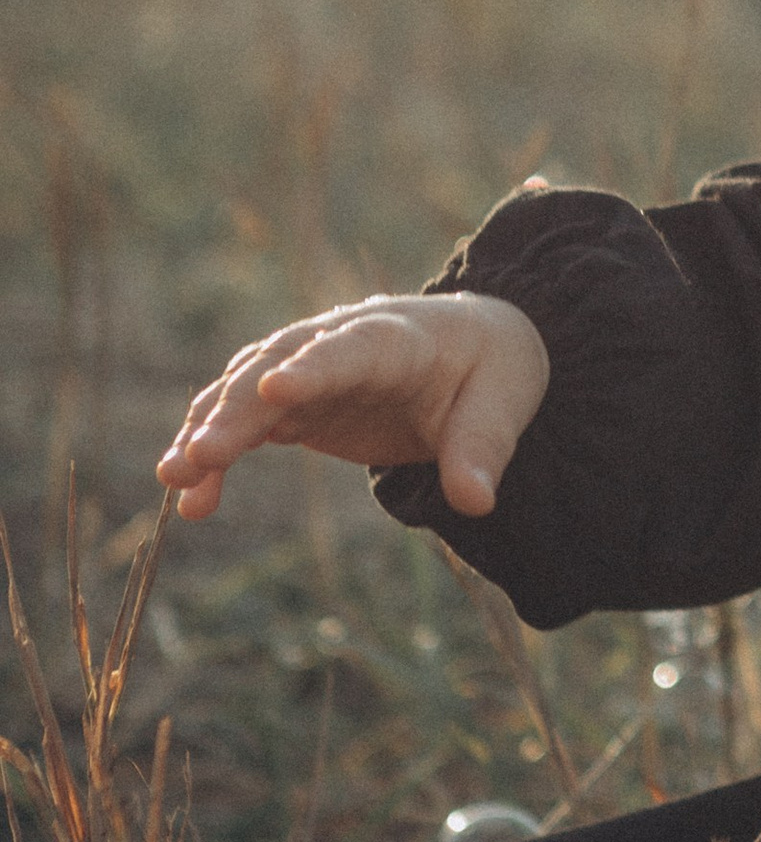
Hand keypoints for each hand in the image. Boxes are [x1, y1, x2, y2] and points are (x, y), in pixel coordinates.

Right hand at [158, 294, 550, 524]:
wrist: (472, 348)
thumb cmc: (489, 373)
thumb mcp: (503, 406)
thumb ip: (483, 451)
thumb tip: (475, 503)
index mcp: (396, 338)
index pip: (349, 349)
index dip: (313, 367)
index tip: (275, 388)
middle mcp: (338, 344)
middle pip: (277, 370)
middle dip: (236, 411)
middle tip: (197, 456)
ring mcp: (308, 370)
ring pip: (244, 392)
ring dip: (208, 431)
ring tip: (175, 479)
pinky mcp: (293, 401)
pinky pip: (243, 422)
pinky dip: (214, 454)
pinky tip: (191, 498)